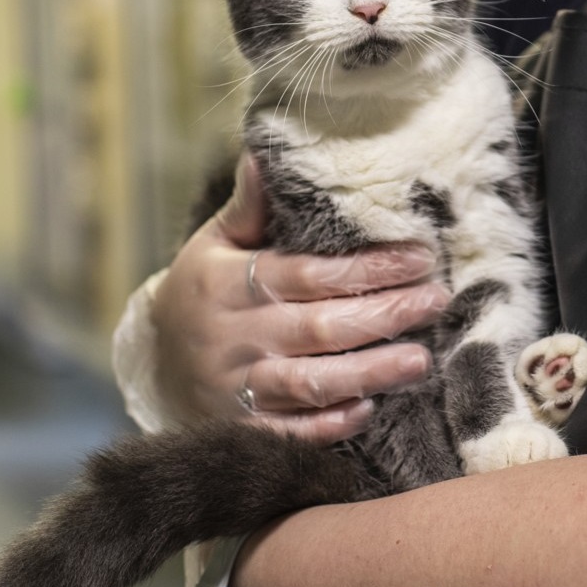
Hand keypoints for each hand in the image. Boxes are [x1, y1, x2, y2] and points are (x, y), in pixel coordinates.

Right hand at [151, 155, 448, 441]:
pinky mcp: (240, 430)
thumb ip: (248, 205)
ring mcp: (236, 390)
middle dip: (384, 315)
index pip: (309, 275)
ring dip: (369, 373)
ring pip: (309, 384)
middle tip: (436, 302)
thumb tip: (264, 152)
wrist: (151, 361)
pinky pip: (288, 433)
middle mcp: (233, 339)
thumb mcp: (214, 241)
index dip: (366, 268)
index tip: (419, 259)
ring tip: (421, 360)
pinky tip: (369, 409)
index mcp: (229, 285)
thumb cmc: (201, 288)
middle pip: (318, 329)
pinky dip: (328, 425)